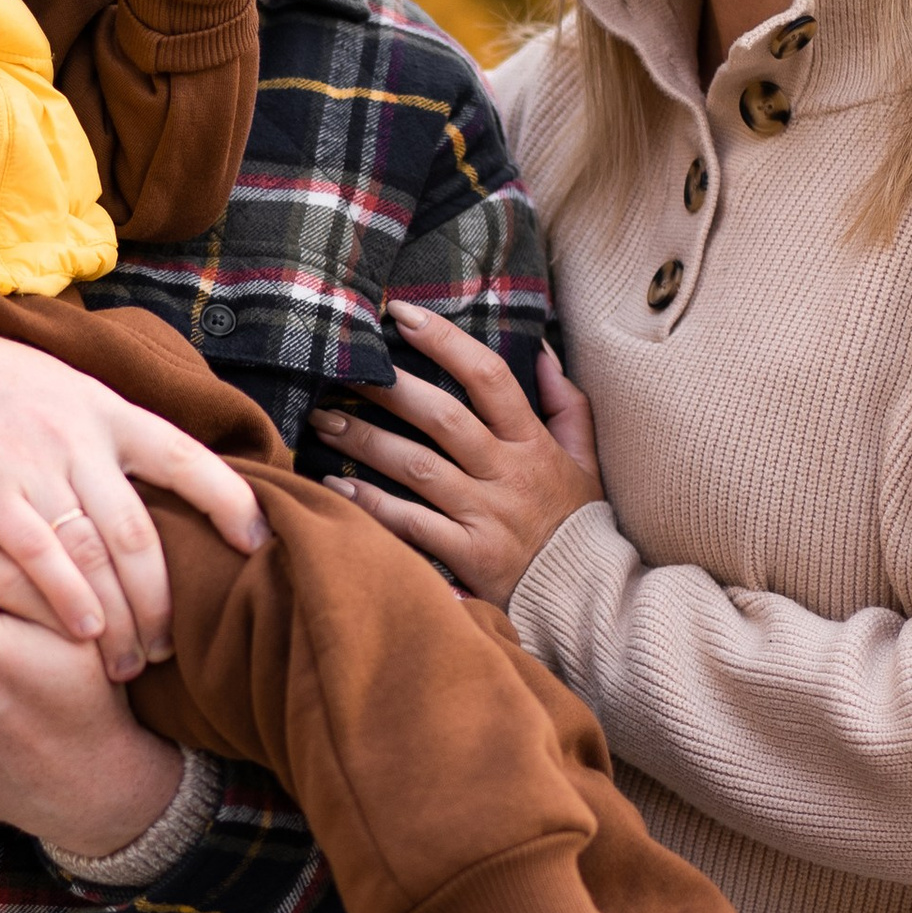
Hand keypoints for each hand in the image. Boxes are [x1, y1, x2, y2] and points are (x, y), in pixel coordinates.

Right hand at [0, 274, 265, 679]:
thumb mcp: (48, 388)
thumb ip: (90, 431)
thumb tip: (133, 471)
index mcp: (102, 407)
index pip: (185, 456)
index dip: (230, 501)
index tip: (258, 544)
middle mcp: (78, 432)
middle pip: (142, 530)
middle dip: (163, 599)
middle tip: (170, 650)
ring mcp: (32, 459)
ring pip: (100, 551)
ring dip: (121, 616)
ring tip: (129, 665)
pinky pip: (42, 554)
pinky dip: (68, 600)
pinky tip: (85, 636)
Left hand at [308, 309, 603, 609]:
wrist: (589, 596)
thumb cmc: (577, 521)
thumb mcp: (585, 458)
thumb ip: (567, 403)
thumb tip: (541, 349)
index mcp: (533, 442)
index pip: (490, 378)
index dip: (445, 342)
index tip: (402, 315)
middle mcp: (507, 474)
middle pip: (442, 418)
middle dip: (388, 390)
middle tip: (342, 371)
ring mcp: (486, 515)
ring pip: (417, 467)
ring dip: (365, 442)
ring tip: (322, 422)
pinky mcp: (468, 556)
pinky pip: (411, 524)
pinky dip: (371, 505)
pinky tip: (335, 487)